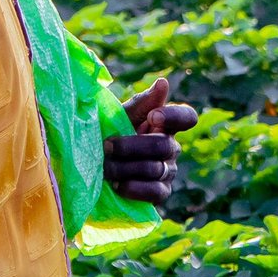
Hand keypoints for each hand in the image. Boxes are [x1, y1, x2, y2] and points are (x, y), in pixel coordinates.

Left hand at [106, 77, 198, 204]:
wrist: (90, 167)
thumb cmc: (107, 136)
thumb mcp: (118, 117)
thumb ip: (140, 103)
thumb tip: (164, 83)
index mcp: (163, 124)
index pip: (186, 118)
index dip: (174, 117)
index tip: (152, 116)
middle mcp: (170, 147)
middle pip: (164, 146)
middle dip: (132, 146)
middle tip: (106, 146)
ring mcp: (167, 171)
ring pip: (156, 169)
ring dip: (126, 167)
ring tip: (104, 167)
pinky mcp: (160, 193)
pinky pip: (155, 192)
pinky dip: (134, 188)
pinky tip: (116, 184)